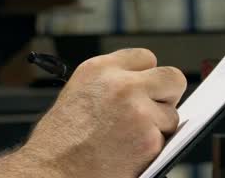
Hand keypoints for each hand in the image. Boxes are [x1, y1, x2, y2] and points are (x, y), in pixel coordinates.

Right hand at [18, 48, 187, 177]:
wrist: (52, 171)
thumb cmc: (59, 141)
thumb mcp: (78, 93)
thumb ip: (110, 83)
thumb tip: (141, 86)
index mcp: (99, 69)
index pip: (146, 58)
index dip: (148, 76)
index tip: (146, 88)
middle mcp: (121, 85)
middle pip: (172, 78)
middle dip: (167, 95)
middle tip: (155, 111)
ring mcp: (137, 111)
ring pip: (172, 114)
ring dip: (159, 128)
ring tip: (130, 139)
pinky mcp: (148, 139)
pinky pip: (166, 140)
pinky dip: (153, 150)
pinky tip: (129, 152)